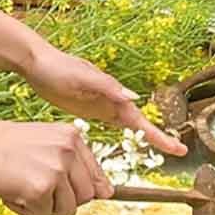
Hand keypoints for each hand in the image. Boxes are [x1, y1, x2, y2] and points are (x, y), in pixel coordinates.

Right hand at [0, 120, 109, 214]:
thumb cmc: (4, 146)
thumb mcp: (45, 144)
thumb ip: (73, 164)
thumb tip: (108, 193)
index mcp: (73, 137)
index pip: (96, 175)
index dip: (82, 190)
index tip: (66, 192)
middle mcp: (70, 150)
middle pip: (86, 196)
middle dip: (63, 200)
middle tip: (37, 190)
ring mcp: (57, 169)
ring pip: (68, 209)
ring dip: (45, 207)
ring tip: (23, 189)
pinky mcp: (42, 188)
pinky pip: (45, 214)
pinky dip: (27, 210)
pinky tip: (13, 193)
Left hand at [20, 43, 188, 156]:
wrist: (36, 62)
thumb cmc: (58, 67)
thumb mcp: (82, 77)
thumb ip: (107, 87)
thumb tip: (134, 98)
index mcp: (112, 92)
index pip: (140, 118)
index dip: (158, 134)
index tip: (176, 148)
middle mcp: (111, 98)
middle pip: (139, 122)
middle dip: (158, 137)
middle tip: (179, 152)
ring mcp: (100, 103)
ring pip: (128, 123)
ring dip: (143, 136)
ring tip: (162, 150)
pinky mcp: (88, 108)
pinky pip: (110, 123)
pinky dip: (122, 134)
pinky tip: (127, 143)